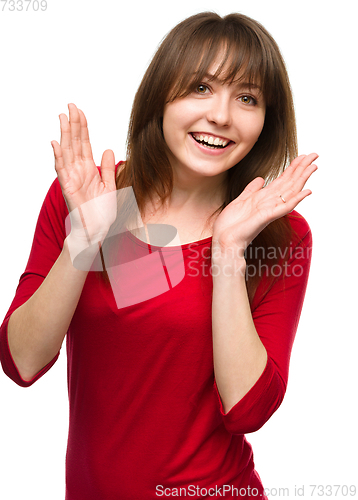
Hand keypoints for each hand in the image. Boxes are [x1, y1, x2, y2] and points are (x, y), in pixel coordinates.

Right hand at [51, 103, 116, 243]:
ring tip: (62, 117)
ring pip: (67, 151)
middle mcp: (78, 170)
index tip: (80, 111)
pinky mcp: (68, 187)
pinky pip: (61, 169)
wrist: (97, 231)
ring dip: (64, 134)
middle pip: (75, 143)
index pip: (84, 143)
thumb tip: (109, 149)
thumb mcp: (110, 186)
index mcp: (89, 169)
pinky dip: (58, 156)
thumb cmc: (102, 212)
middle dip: (73, 124)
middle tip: (71, 106)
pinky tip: (55, 142)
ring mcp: (72, 178)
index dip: (82, 127)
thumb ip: (109, 168)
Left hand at [212, 153, 317, 256]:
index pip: (282, 180)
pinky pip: (285, 207)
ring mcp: (270, 210)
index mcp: (264, 198)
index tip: (302, 156)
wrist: (225, 240)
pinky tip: (307, 191)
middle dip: (301, 168)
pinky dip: (297, 199)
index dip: (292, 168)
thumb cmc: (231, 225)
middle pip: (290, 183)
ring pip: (291, 191)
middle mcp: (270, 203)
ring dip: (302, 178)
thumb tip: (260, 179)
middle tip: (314, 154)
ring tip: (314, 166)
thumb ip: (251, 190)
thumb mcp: (241, 201)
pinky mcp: (267, 216)